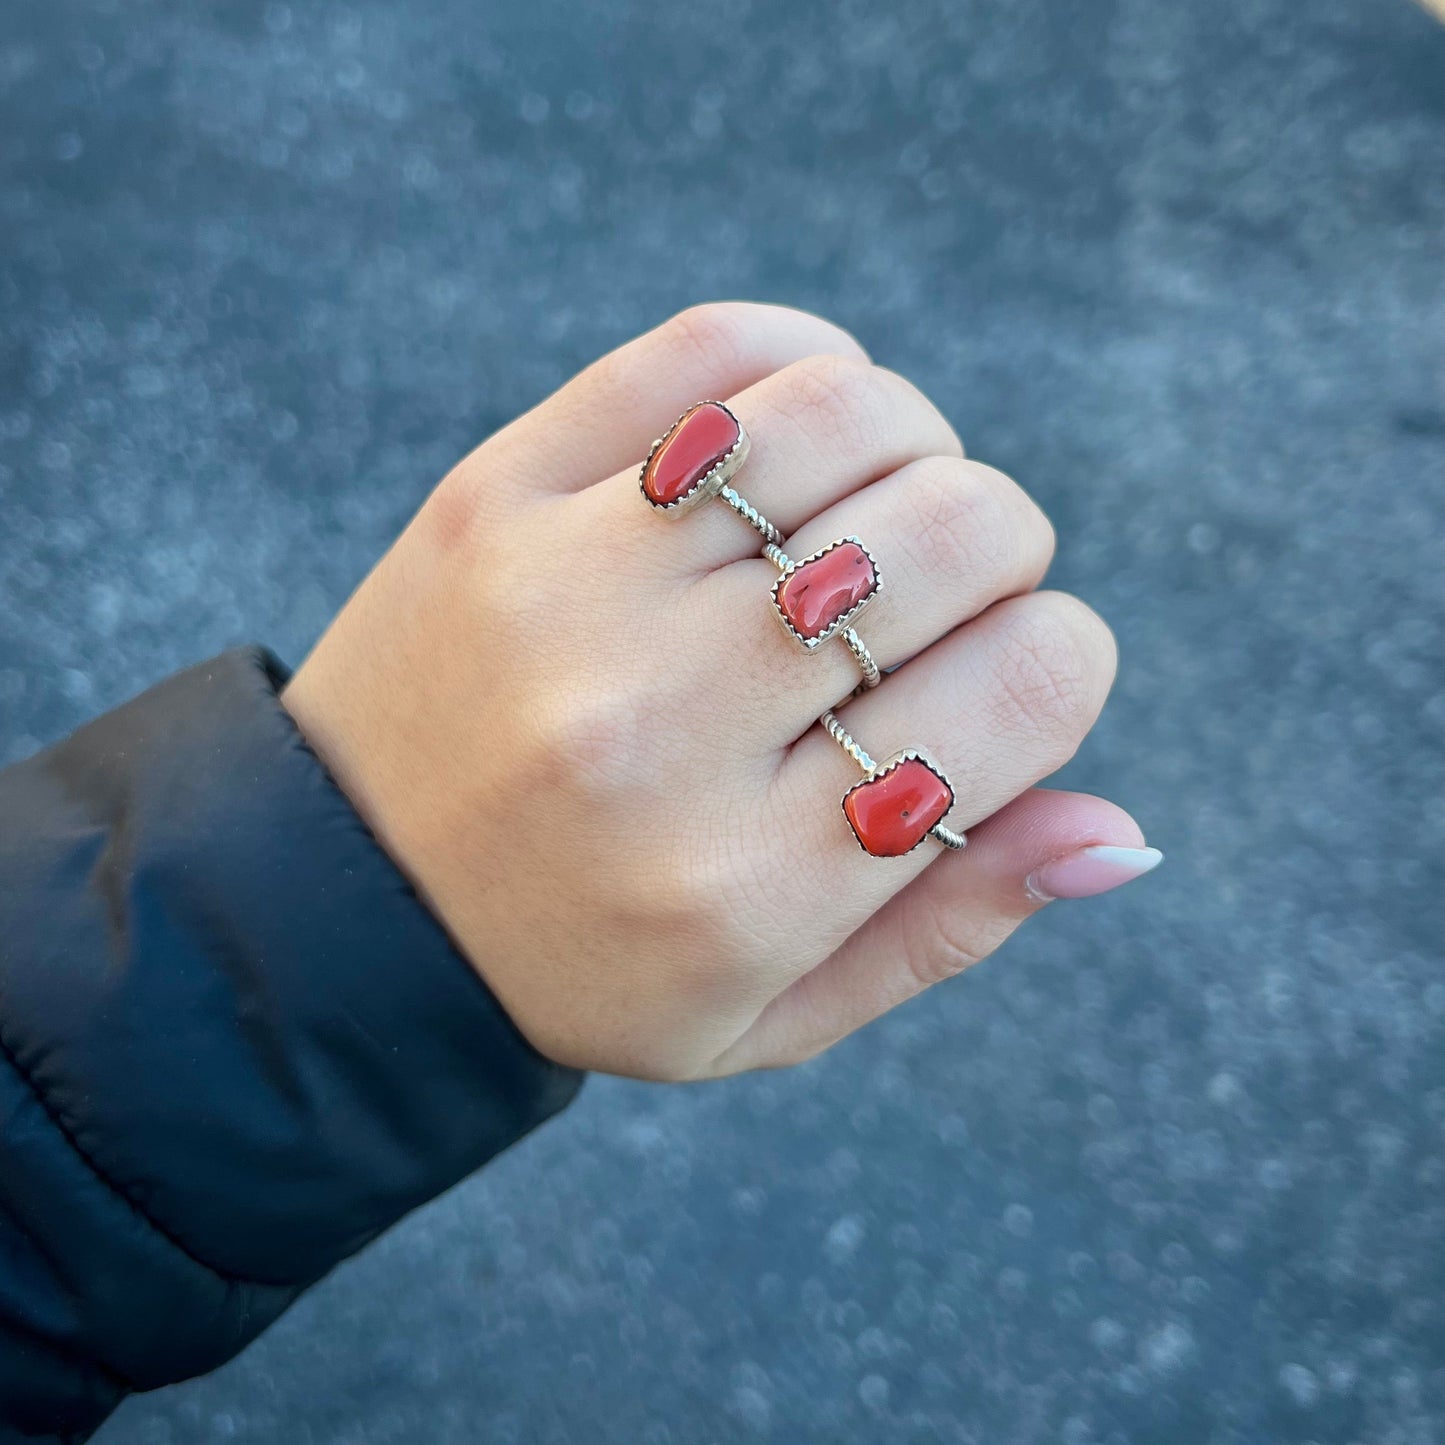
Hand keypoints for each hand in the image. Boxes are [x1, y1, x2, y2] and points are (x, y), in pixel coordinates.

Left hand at [281, 303, 1157, 1078]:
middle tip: (931, 602)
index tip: (1002, 681)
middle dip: (1000, 552)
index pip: (1029, 689)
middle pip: (961, 532)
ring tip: (864, 514)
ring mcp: (570, 589)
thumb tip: (1125, 829)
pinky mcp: (496, 493)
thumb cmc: (584, 967)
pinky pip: (703, 353)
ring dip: (913, 447)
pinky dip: (799, 361)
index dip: (1060, 663)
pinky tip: (796, 430)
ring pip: (848, 416)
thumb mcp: (771, 1016)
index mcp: (754, 881)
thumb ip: (951, 926)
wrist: (339, 903)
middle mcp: (664, 724)